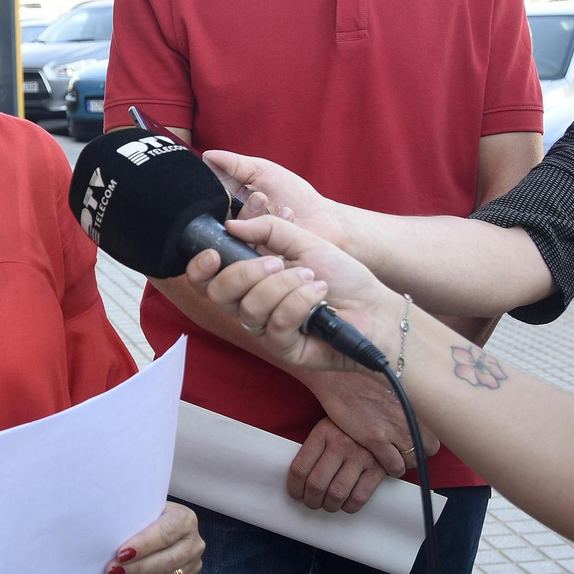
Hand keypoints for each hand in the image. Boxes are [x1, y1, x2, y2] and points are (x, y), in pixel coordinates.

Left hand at [105, 502, 203, 573]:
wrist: (161, 526)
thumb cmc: (147, 516)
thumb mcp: (144, 509)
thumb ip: (135, 520)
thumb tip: (110, 537)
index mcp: (184, 519)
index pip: (165, 534)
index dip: (143, 546)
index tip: (121, 554)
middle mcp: (194, 543)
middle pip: (166, 561)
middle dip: (136, 568)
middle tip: (112, 571)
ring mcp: (193, 565)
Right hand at [192, 214, 399, 375]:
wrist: (374, 307)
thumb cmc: (341, 274)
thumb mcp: (303, 240)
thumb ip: (267, 229)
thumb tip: (231, 225)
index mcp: (249, 277)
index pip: (206, 278)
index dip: (199, 267)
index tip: (213, 252)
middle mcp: (250, 303)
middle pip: (218, 294)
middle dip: (246, 273)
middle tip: (277, 261)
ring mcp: (264, 328)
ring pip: (249, 308)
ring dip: (283, 286)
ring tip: (312, 279)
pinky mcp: (282, 347)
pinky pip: (276, 324)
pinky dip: (299, 303)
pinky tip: (319, 297)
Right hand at [204, 151, 347, 248]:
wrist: (325, 222)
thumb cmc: (295, 195)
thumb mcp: (263, 172)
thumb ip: (235, 165)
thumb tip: (206, 156)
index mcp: (229, 209)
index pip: (210, 207)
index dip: (218, 200)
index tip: (233, 191)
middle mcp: (232, 231)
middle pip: (219, 226)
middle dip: (244, 211)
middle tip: (262, 197)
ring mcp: (244, 250)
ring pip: (234, 241)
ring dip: (257, 220)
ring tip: (283, 208)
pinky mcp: (257, 266)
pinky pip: (250, 255)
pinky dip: (270, 235)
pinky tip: (288, 217)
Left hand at [288, 418, 391, 512]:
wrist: (381, 421)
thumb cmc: (347, 430)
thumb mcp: (326, 430)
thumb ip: (313, 451)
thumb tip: (298, 481)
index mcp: (323, 433)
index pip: (300, 467)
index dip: (294, 487)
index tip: (295, 494)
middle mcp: (341, 444)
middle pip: (317, 484)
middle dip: (311, 500)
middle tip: (311, 502)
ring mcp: (361, 456)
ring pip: (337, 493)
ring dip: (329, 506)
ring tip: (327, 504)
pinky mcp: (378, 468)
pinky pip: (359, 497)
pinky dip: (349, 507)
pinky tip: (345, 504)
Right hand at [306, 371, 439, 476]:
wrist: (337, 376)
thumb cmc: (361, 378)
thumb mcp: (393, 387)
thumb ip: (407, 403)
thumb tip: (414, 416)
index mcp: (416, 403)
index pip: (436, 431)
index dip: (422, 438)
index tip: (411, 438)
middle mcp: (410, 416)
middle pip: (430, 448)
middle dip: (417, 451)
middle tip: (402, 449)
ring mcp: (394, 428)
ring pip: (414, 460)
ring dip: (404, 462)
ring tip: (391, 457)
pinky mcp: (376, 438)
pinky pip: (395, 466)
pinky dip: (391, 468)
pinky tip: (383, 463)